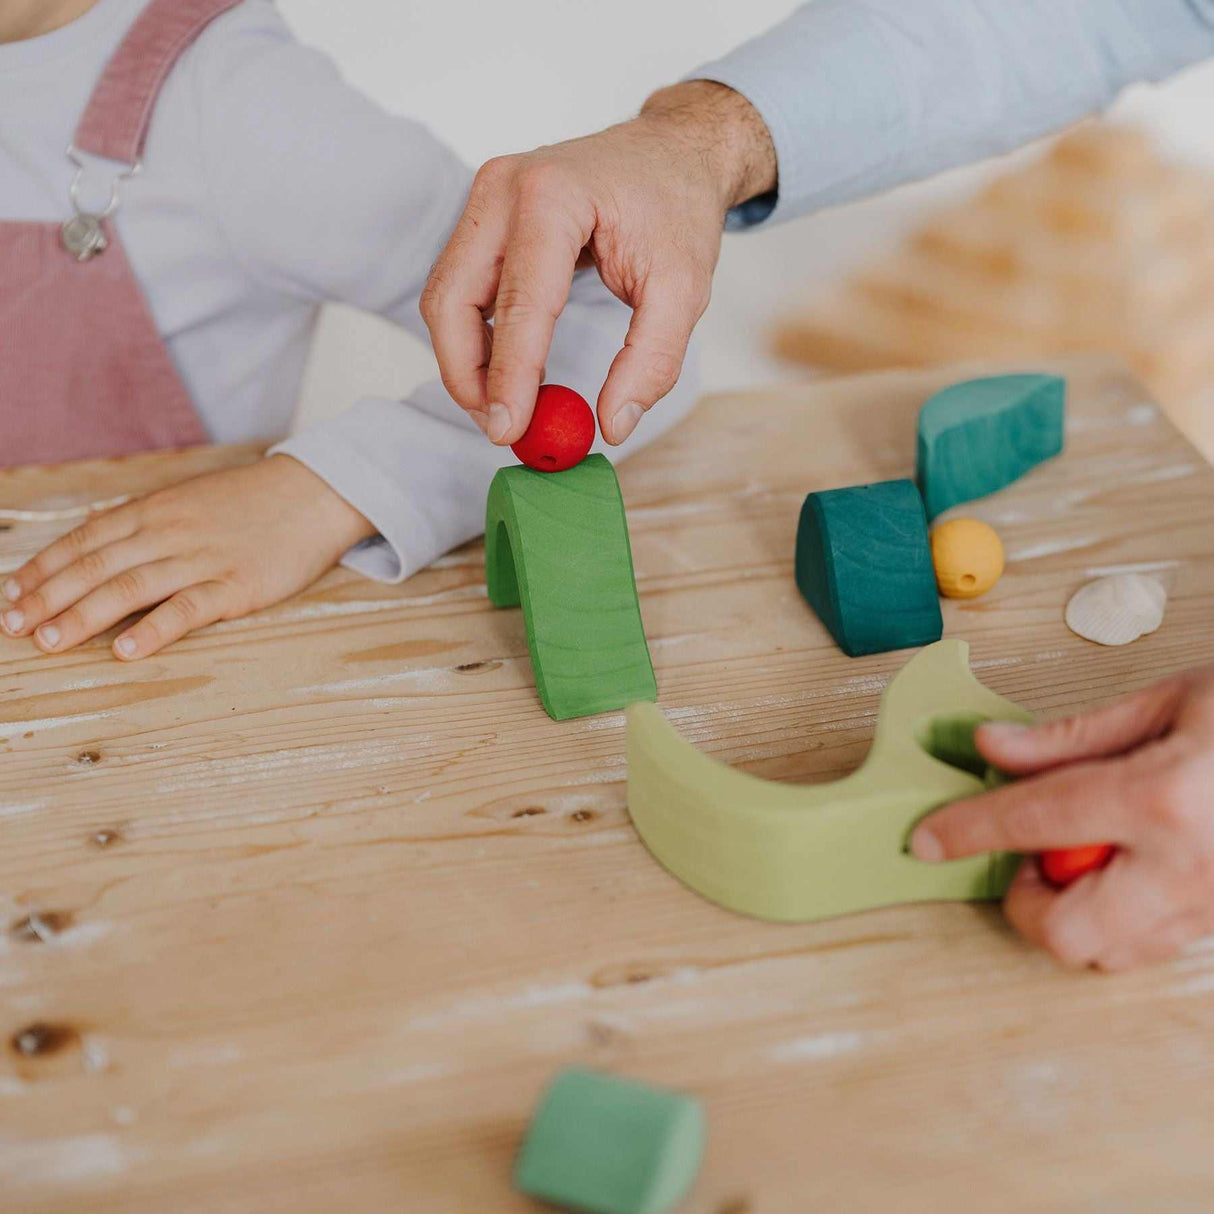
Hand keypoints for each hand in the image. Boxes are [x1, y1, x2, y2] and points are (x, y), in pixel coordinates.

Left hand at [0, 456, 373, 658]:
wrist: (315, 494)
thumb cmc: (253, 501)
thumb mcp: (190, 498)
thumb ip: (143, 519)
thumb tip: (92, 532)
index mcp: (156, 511)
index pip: (85, 540)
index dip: (44, 568)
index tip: (12, 594)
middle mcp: (170, 533)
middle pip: (96, 566)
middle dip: (49, 597)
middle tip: (13, 626)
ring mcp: (203, 560)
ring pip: (130, 588)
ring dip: (83, 616)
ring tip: (49, 643)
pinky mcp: (236, 586)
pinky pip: (187, 609)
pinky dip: (153, 630)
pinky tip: (124, 651)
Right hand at [420, 81, 776, 446]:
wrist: (671, 153)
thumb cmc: (677, 207)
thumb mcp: (685, 289)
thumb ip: (652, 360)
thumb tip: (611, 424)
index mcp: (553, 196)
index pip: (518, 302)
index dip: (508, 375)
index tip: (510, 429)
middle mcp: (503, 188)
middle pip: (451, 299)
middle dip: (467, 374)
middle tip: (501, 427)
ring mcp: (486, 198)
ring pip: (446, 297)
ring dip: (466, 361)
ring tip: (508, 407)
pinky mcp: (483, 217)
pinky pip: (460, 288)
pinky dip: (475, 338)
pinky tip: (509, 371)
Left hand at [910, 670, 1213, 970]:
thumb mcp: (1171, 700)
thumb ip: (1072, 737)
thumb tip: (993, 750)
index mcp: (1164, 797)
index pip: (1033, 821)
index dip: (967, 831)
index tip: (926, 839)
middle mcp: (1190, 867)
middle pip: (1067, 932)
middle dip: (1028, 900)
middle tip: (1032, 850)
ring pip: (1110, 954)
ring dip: (1075, 911)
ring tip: (1090, 850)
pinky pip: (1154, 945)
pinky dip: (1121, 917)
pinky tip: (1130, 865)